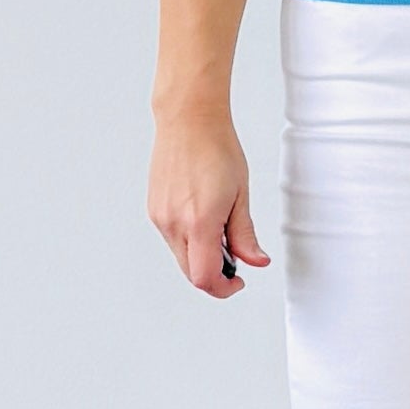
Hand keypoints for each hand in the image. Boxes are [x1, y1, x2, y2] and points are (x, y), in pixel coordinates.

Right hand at [148, 109, 272, 296]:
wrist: (188, 120)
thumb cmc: (216, 148)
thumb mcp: (240, 194)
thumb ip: (244, 234)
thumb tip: (255, 261)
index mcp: (199, 221)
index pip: (205, 277)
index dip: (224, 288)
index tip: (238, 282)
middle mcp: (173, 223)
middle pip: (191, 273)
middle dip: (215, 274)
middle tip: (235, 258)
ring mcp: (160, 217)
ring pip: (181, 257)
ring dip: (202, 256)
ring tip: (220, 228)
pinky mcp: (154, 209)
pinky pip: (172, 239)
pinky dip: (189, 241)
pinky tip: (203, 219)